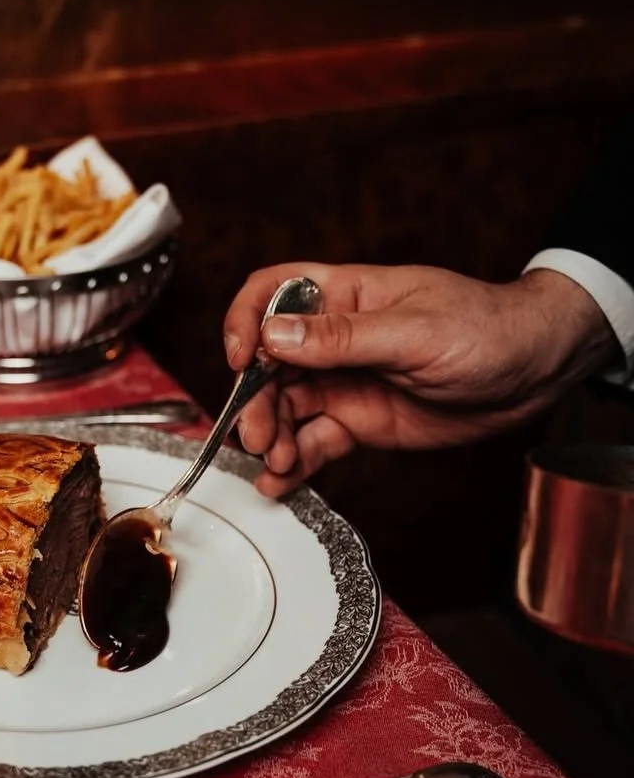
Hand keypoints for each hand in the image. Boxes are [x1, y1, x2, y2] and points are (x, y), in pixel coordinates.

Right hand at [223, 261, 619, 496]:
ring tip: (275, 463)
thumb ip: (342, 337)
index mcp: (345, 297)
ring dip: (271, 436)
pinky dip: (292, 463)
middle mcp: (334, 339)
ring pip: (284, 407)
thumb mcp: (414, 331)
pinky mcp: (359, 422)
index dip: (246, 322)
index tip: (242, 358)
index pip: (273, 294)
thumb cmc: (485, 329)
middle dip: (254, 400)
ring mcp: (344, 382)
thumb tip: (274, 336)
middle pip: (268, 363)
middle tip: (260, 435)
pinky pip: (313, 441)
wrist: (534, 373)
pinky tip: (280, 482)